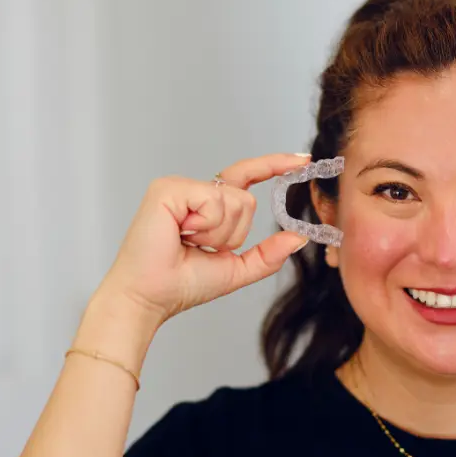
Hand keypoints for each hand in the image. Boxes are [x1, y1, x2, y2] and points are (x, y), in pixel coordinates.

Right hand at [93, 153, 311, 324]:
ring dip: (218, 233)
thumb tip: (299, 237)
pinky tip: (180, 233)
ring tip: (188, 242)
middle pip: (246, 198)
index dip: (275, 165)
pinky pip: (212, 200)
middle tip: (201, 247)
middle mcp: (194, 191)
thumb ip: (267, 254)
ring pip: (233, 199)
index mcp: (208, 206)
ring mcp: (180, 186)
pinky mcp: (168, 188)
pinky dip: (205, 225)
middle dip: (234, 233)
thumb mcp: (236, 270)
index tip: (304, 160)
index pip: (248, 178)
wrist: (151, 297)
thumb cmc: (182, 284)